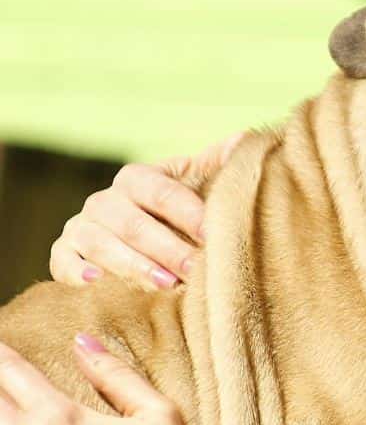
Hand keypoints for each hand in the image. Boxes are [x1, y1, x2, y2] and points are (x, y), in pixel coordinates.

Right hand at [49, 133, 243, 290]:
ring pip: (101, 245)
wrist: (130, 237)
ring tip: (165, 284)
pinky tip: (96, 282)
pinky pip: (62, 264)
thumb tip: (244, 140)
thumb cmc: (173, 211)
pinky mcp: (62, 255)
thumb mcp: (194, 183)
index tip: (214, 235)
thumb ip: (218, 165)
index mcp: (137, 179)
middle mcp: (105, 200)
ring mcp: (80, 227)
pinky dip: (76, 273)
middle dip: (167, 249)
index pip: (163, 192)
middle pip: (134, 225)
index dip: (188, 213)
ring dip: (133, 266)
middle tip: (195, 269)